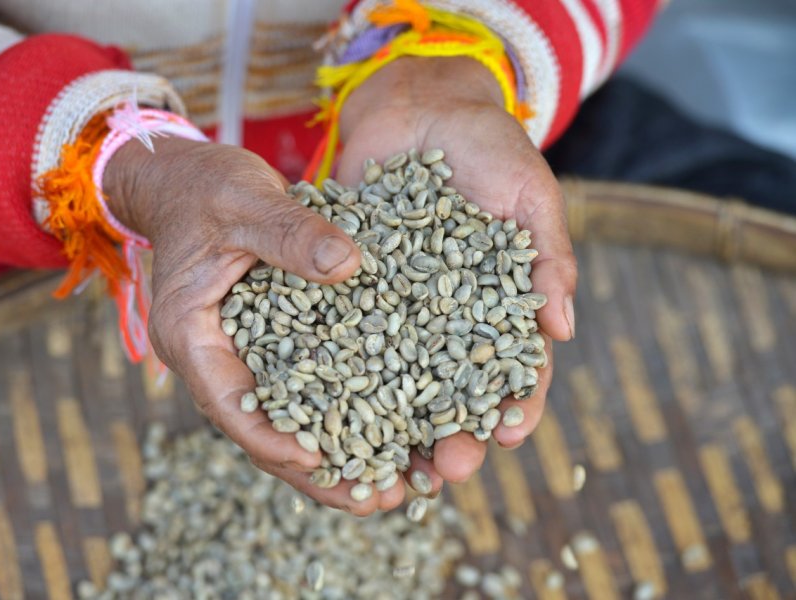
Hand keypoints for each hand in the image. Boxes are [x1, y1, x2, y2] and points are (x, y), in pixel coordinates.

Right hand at [105, 140, 408, 513]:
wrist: (181, 179)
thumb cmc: (202, 187)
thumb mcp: (245, 201)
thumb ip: (292, 233)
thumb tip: (348, 264)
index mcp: (190, 333)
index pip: (229, 403)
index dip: (273, 438)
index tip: (322, 462)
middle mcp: (212, 357)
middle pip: (261, 431)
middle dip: (316, 472)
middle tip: (376, 500)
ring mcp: (237, 354)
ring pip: (283, 420)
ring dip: (332, 455)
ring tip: (389, 486)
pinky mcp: (264, 343)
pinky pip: (299, 388)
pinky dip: (335, 413)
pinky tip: (383, 430)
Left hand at [338, 57, 577, 492]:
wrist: (422, 103)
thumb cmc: (490, 146)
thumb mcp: (531, 196)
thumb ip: (548, 259)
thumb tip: (564, 328)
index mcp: (500, 304)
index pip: (515, 368)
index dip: (515, 404)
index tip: (508, 433)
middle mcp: (449, 316)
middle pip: (453, 390)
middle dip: (453, 433)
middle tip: (446, 468)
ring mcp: (401, 306)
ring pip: (400, 377)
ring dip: (397, 423)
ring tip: (391, 462)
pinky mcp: (354, 287)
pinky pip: (348, 333)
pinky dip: (342, 372)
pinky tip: (330, 407)